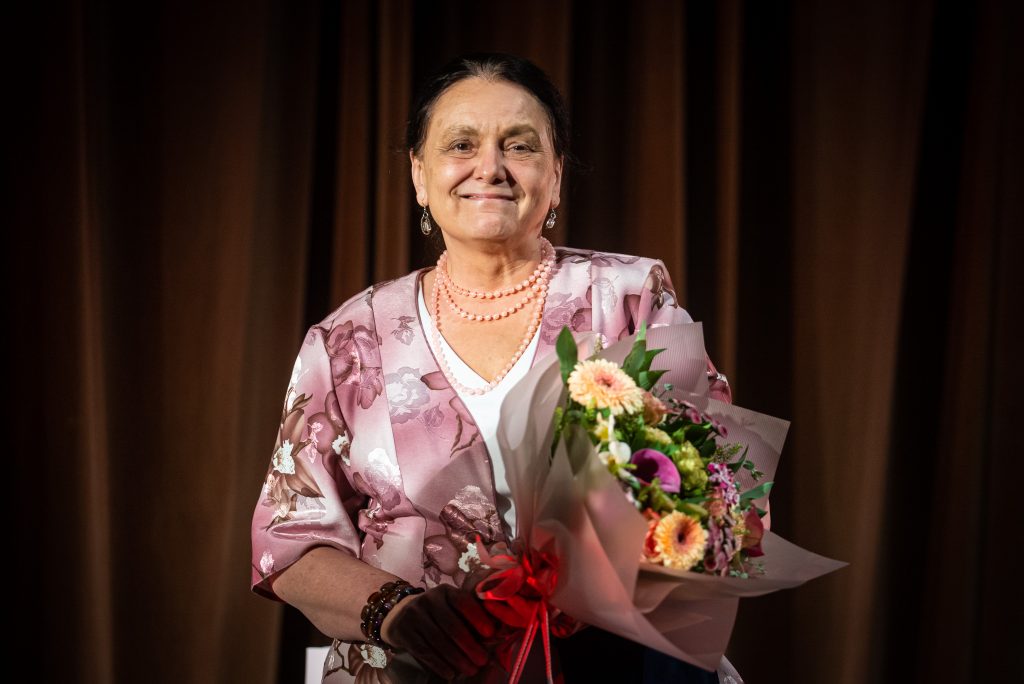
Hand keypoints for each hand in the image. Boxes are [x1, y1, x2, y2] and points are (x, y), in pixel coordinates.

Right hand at [380, 584, 498, 679]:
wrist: (398, 614)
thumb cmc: (435, 614)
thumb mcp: (449, 607)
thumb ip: (468, 616)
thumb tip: (495, 633)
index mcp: (445, 591)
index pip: (462, 602)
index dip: (477, 617)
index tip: (491, 633)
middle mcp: (428, 600)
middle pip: (451, 625)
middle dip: (469, 645)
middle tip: (482, 661)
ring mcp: (413, 615)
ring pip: (438, 640)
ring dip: (456, 658)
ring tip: (470, 670)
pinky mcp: (403, 631)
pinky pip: (423, 651)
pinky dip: (438, 664)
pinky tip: (450, 674)